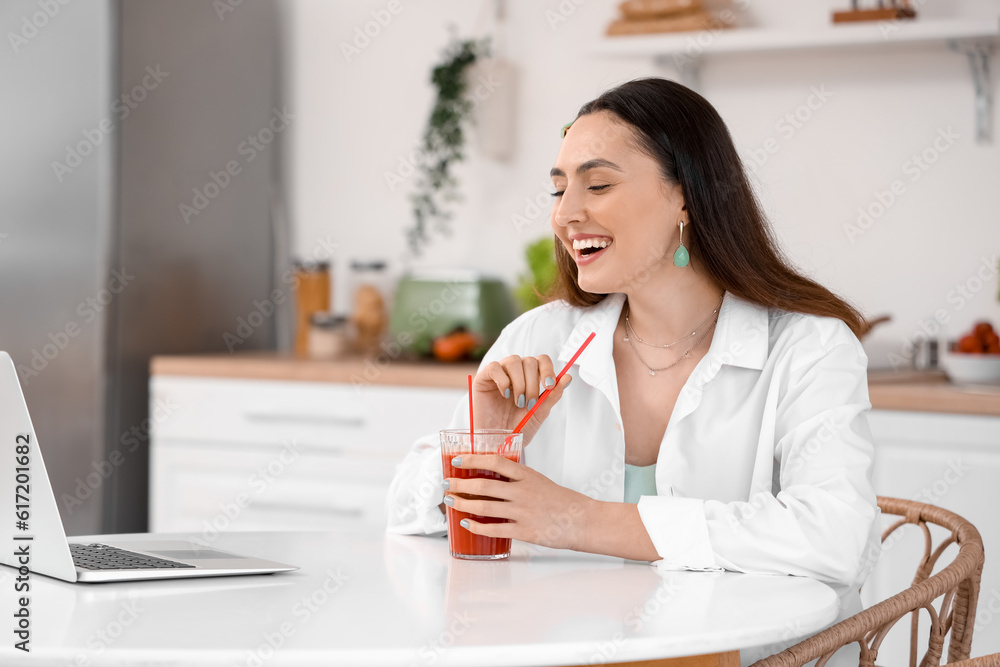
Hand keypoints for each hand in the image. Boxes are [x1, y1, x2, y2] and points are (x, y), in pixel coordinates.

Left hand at [443, 454, 592, 550]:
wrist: (582, 520)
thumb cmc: (560, 500)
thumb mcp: (539, 480)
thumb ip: (517, 477)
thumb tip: (491, 474)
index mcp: (527, 475)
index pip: (495, 461)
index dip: (473, 460)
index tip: (457, 460)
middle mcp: (523, 492)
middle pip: (484, 485)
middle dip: (460, 484)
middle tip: (447, 483)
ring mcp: (523, 512)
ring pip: (485, 507)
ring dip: (463, 504)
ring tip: (451, 501)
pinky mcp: (524, 531)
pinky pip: (494, 529)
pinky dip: (477, 526)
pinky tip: (466, 523)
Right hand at [472, 355, 571, 444]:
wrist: (498, 442)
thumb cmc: (518, 428)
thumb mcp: (539, 412)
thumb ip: (552, 395)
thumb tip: (567, 377)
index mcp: (530, 377)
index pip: (542, 360)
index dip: (547, 369)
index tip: (549, 385)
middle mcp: (516, 372)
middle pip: (529, 361)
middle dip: (532, 383)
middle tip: (529, 403)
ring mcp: (500, 374)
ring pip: (514, 361)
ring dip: (520, 383)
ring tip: (518, 402)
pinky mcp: (484, 378)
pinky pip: (495, 367)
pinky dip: (503, 381)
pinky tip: (505, 395)